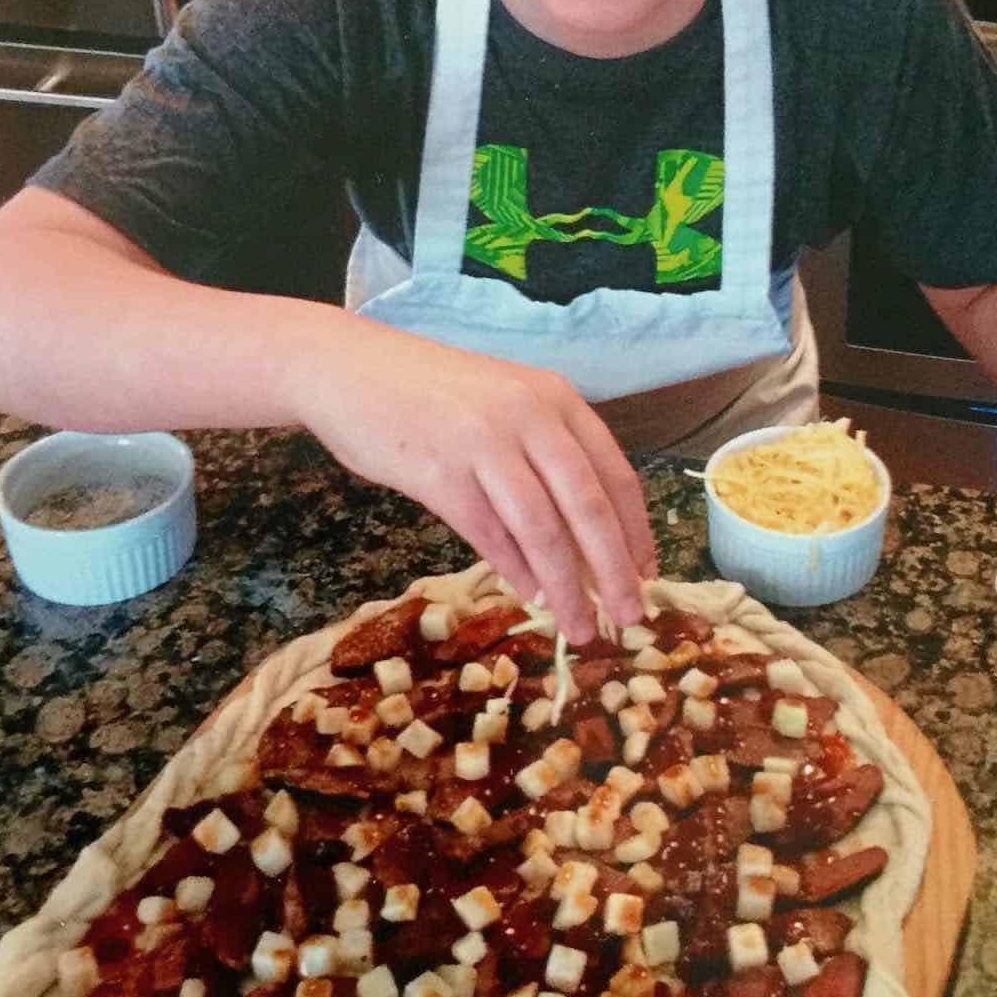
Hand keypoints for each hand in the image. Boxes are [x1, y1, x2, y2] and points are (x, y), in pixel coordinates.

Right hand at [296, 318, 655, 643]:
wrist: (347, 369)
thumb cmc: (431, 395)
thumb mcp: (504, 410)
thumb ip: (544, 465)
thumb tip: (583, 548)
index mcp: (555, 400)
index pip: (615, 475)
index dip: (636, 532)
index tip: (648, 575)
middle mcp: (529, 416)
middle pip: (588, 506)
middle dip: (615, 570)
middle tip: (631, 616)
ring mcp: (483, 443)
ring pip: (543, 529)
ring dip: (567, 587)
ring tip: (582, 626)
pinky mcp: (439, 473)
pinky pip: (489, 534)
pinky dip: (515, 571)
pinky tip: (531, 597)